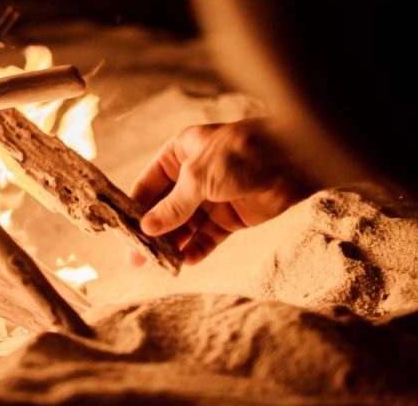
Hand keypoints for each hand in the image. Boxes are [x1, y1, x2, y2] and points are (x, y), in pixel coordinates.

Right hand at [129, 118, 315, 265]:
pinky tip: (186, 262)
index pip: (149, 183)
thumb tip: (147, 228)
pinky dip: (197, 249)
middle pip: (165, 208)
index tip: (121, 230)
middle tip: (136, 258)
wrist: (295, 161)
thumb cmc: (243, 154)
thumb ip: (173, 205)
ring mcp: (214, 197)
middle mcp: (193, 175)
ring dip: (173, 244)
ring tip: (159, 264)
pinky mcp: (233, 217)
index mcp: (181, 152)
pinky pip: (209, 237)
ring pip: (185, 225)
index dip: (135, 206)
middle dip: (152, 232)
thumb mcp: (199, 176)